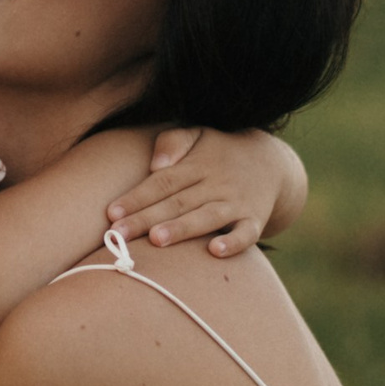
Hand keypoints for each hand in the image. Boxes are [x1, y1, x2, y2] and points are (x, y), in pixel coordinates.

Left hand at [105, 125, 301, 256]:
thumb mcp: (198, 134)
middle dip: (147, 219)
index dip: (137, 197)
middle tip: (119, 235)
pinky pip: (246, 233)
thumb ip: (173, 141)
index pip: (162, 182)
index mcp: (197, 165)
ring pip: (206, 217)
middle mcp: (215, 183)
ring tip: (157, 240)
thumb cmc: (219, 153)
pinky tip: (215, 250)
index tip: (112, 213)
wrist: (272, 162)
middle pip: (177, 202)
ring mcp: (236, 203)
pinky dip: (233, 242)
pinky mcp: (255, 220)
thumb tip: (155, 164)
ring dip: (182, 229)